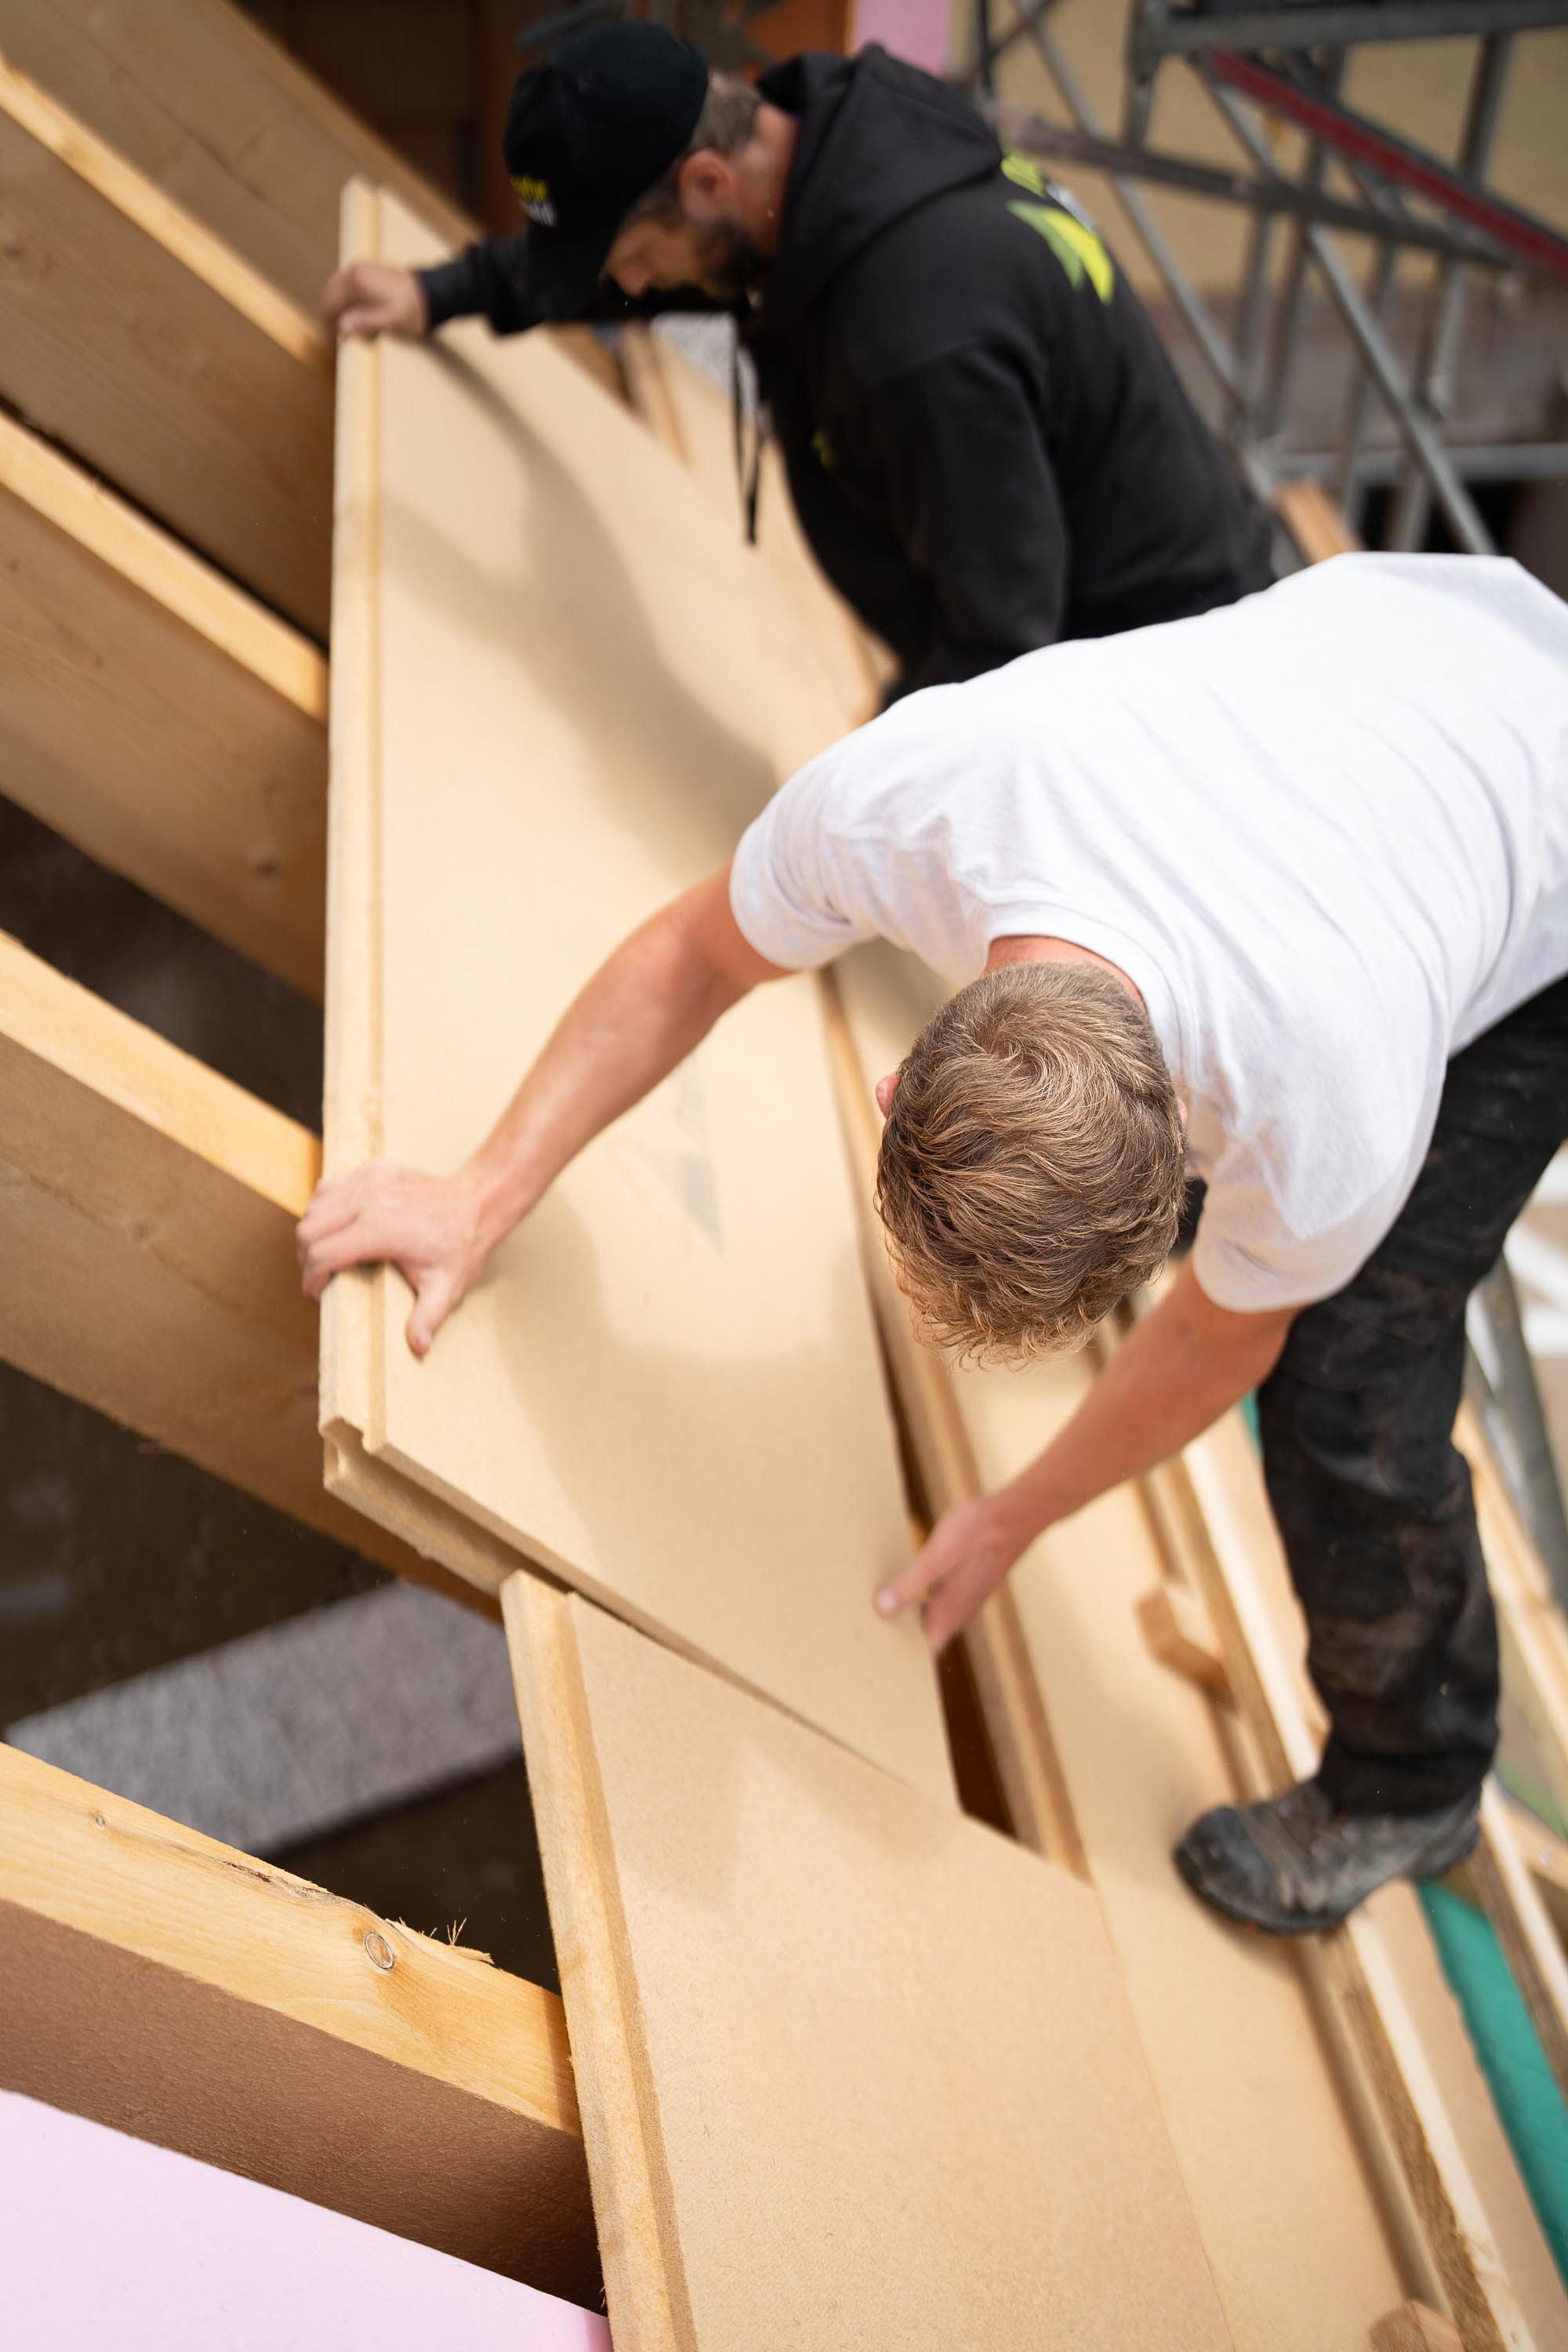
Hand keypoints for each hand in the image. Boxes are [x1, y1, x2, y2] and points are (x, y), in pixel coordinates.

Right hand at [297, 1160, 487, 1355]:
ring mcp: (369, 1179)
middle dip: (306, 1259)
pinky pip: (330, 1186)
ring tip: (326, 1255)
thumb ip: (428, 1317)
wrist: (478, 1201)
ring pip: (314, 1205)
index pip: (321, 1254)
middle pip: (308, 1229)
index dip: (311, 1280)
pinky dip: (325, 1207)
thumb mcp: (447, 1287)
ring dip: (313, 1232)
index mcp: (380, 1229)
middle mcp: (368, 1199)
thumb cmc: (461, 1245)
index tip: (318, 1296)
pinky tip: (337, 1226)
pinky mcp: (372, 1168)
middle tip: (319, 1278)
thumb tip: (419, 1346)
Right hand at [321, 260, 428, 340]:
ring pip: (340, 295)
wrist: (433, 294)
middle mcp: (354, 271)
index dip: (328, 325)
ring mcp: (361, 270)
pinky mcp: (368, 274)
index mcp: (356, 281)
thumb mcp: (390, 321)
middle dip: (336, 319)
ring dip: (347, 315)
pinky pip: (350, 291)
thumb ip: (365, 323)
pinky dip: (354, 307)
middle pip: (331, 297)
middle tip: (346, 340)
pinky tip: (370, 321)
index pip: (329, 303)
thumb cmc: (413, 310)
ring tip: (366, 333)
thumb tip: (341, 328)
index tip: (333, 343)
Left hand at [875, 1494, 1028, 1653]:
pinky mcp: (970, 1581)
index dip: (902, 1655)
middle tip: (871, 1627)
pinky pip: (942, 1600)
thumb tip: (882, 1608)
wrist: (1018, 1514)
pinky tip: (909, 1581)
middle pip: (928, 1636)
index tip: (878, 1651)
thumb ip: (910, 1583)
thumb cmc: (979, 1532)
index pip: (925, 1649)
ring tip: (882, 1606)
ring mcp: (967, 1596)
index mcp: (950, 1611)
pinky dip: (923, 1598)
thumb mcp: (937, 1555)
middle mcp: (960, 1610)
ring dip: (912, 1616)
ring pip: (936, 1618)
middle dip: (902, 1634)